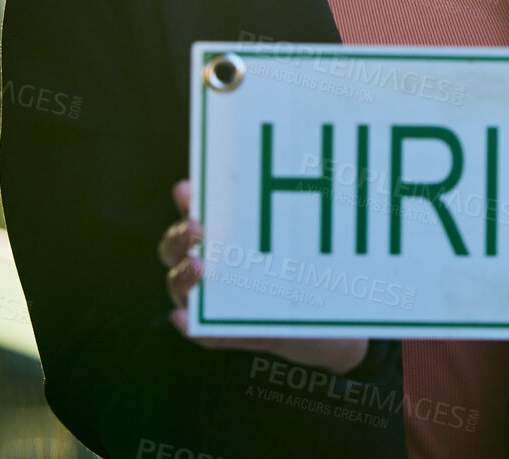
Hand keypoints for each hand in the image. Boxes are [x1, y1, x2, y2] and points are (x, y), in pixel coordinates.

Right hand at [157, 179, 369, 374]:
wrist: (332, 327)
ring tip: (199, 266)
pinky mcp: (226, 334)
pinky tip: (185, 314)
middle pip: (175, 250)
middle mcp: (207, 268)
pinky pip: (200, 331)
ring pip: (181, 288)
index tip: (187, 190)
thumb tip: (311, 174)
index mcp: (221, 238)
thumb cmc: (311, 274)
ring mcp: (211, 302)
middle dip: (180, 237)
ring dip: (183, 276)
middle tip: (198, 229)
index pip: (193, 216)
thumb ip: (295, 218)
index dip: (185, 201)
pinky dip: (189, 323)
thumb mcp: (305, 244)